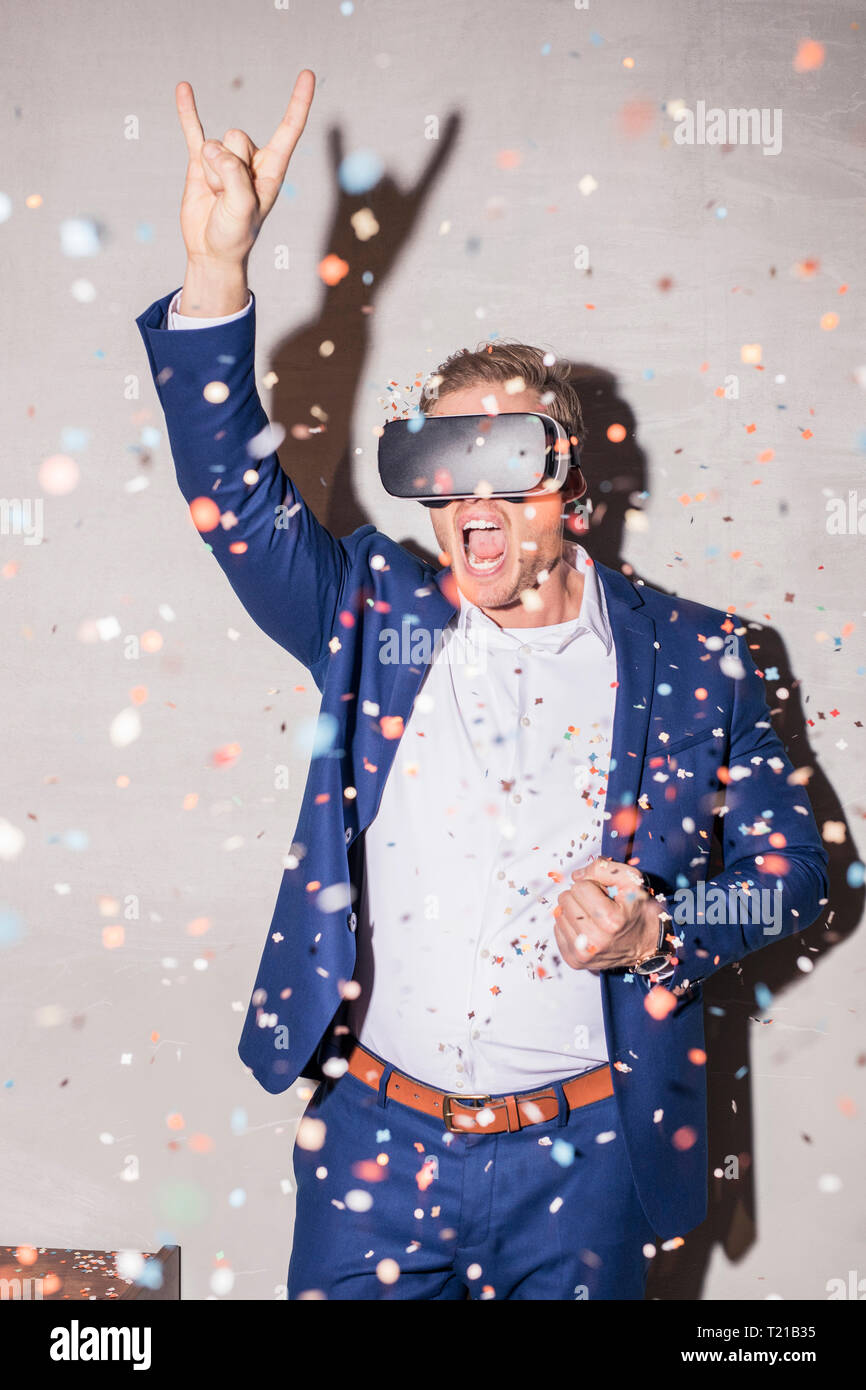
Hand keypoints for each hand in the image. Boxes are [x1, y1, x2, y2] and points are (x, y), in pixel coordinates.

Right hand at [175, 70, 314, 268]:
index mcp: (272, 169)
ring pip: (214, 144)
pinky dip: (187, 112)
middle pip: (237, 137)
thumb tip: (212, 149)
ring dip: (210, 173)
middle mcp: (251, 159)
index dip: (298, 103)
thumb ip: (233, 175)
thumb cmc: (235, 235)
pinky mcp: (201, 161)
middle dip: (228, 167)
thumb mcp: (243, 209)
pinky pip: (193, 130)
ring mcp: (225, 159)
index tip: (308, 74)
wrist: (211, 251)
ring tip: (215, 196)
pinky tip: (184, 89)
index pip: (288, 129)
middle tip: (228, 197)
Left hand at [553, 857, 663, 971]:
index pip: (579, 887)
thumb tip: (576, 876)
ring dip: (575, 911)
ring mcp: (583, 954)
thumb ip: (605, 869)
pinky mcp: (575, 961)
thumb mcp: (632, 882)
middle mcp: (595, 941)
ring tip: (594, 918)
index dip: (593, 886)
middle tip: (599, 907)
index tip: (606, 896)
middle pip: (565, 900)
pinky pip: (557, 930)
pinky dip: (570, 926)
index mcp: (611, 921)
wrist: (646, 944)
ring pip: (559, 914)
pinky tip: (586, 929)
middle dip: (581, 897)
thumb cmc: (638, 912)